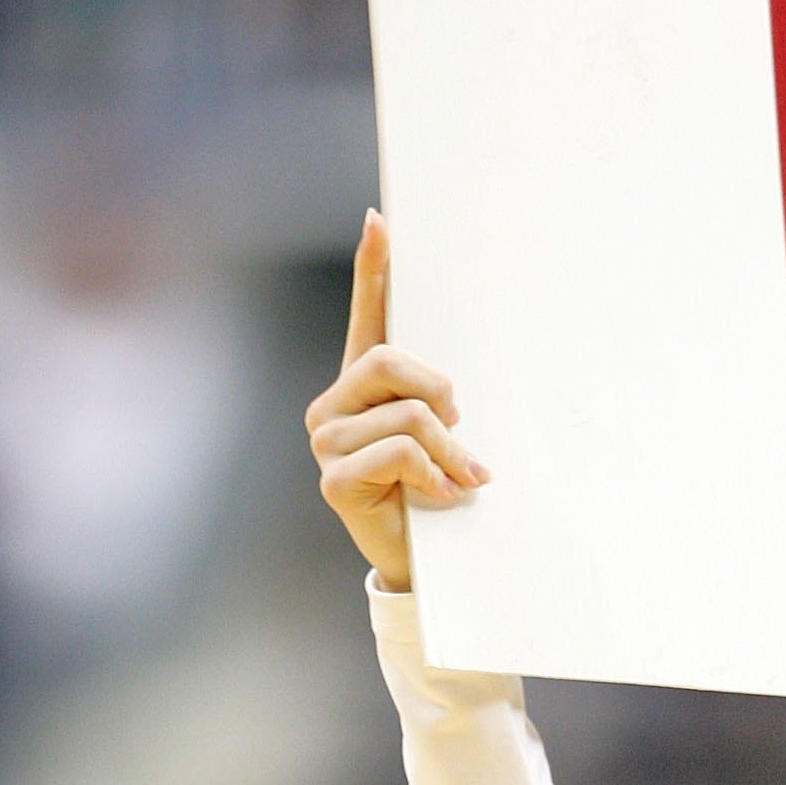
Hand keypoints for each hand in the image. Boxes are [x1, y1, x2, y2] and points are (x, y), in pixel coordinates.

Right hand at [305, 211, 488, 592]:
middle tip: (458, 429)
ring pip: (409, 415)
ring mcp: (327, 442)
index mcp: (362, 387)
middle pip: (391, 361)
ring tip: (459, 477)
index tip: (380, 221)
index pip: (368, 316)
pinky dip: (434, 474)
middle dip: (440, 395)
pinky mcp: (334, 479)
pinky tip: (439, 494)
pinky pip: (400, 452)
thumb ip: (442, 405)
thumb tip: (457, 392)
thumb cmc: (435, 494)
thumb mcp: (445, 439)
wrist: (419, 563)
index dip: (373, 269)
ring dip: (450, 450)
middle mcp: (334, 406)